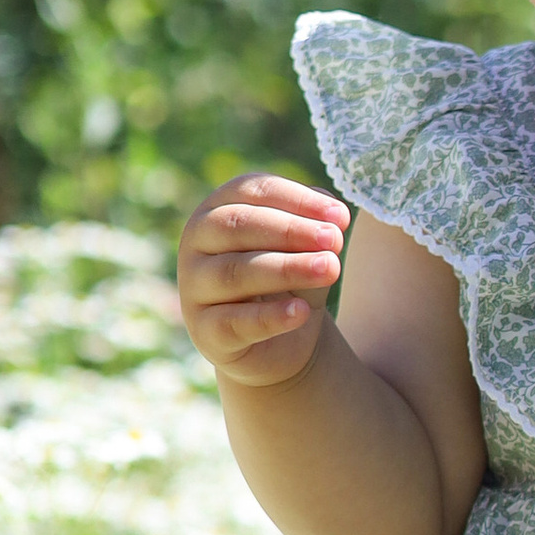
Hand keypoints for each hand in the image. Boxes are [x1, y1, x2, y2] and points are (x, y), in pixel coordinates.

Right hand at [180, 174, 350, 386]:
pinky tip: (302, 312)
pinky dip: (270, 317)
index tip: (339, 216)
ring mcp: (194, 287)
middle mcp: (197, 243)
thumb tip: (334, 217)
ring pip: (234, 273)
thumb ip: (316, 228)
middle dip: (290, 231)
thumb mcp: (307, 249)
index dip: (297, 199)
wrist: (280, 344)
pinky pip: (234, 322)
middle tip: (335, 239)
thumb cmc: (290, 282)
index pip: (252, 190)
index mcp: (219, 208)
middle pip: (237, 226)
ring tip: (330, 269)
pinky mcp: (204, 331)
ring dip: (287, 269)